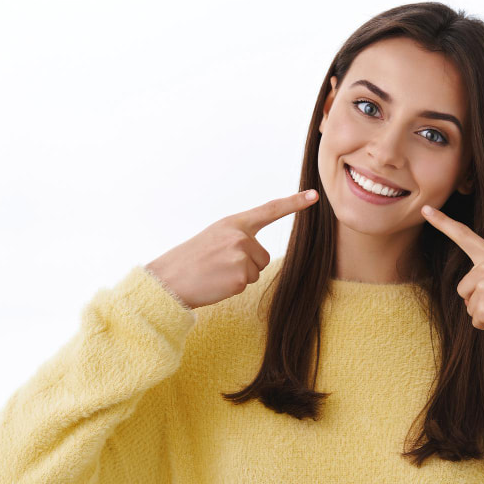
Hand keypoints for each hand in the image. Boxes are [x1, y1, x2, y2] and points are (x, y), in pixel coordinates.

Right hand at [145, 189, 318, 309]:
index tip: (314, 196)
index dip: (294, 203)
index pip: (269, 210)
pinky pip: (247, 284)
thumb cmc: (190, 260)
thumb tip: (256, 252)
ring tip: (215, 273)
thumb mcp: (214, 237)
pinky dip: (232, 288)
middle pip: (262, 256)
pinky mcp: (240, 276)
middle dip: (245, 264)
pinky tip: (215, 282)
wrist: (168, 279)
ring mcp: (241, 255)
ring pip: (255, 271)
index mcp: (233, 223)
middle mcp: (240, 236)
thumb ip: (237, 238)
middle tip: (218, 265)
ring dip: (238, 276)